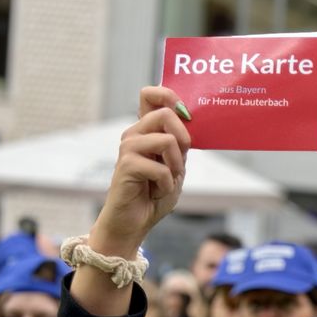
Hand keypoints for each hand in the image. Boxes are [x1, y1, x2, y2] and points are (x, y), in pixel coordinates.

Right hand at [89, 86, 190, 258]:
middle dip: (184, 140)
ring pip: (167, 140)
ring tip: (168, 180)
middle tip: (178, 163)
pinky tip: (156, 192)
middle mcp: (134, 134)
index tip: (185, 114)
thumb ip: (181, 144)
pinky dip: (167, 184)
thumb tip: (191, 120)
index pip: (150, 95)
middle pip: (165, 114)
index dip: (169, 95)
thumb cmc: (154, 193)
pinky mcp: (125, 165)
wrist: (135, 222)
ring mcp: (128, 148)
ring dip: (176, 166)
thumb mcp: (176, 165)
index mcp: (146, 130)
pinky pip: (161, 168)